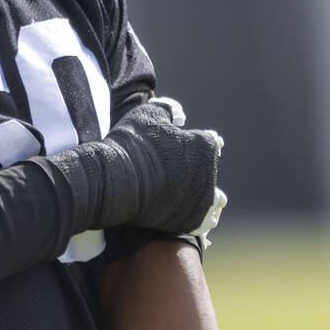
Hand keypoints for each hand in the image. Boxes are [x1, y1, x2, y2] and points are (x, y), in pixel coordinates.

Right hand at [78, 100, 224, 233]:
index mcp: (204, 145)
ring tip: (192, 196)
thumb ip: (170, 109)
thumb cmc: (131, 145)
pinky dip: (199, 217)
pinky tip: (191, 214)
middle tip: (182, 170)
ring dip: (205, 195)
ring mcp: (202, 199)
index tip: (188, 145)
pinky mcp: (191, 221)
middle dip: (199, 168)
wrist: (115, 183)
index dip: (198, 141)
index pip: (210, 141)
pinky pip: (204, 221)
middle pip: (210, 170)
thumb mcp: (149, 113)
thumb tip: (181, 116)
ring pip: (213, 198)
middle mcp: (209, 173)